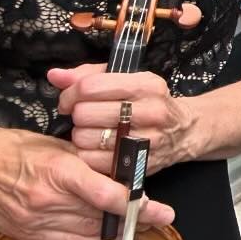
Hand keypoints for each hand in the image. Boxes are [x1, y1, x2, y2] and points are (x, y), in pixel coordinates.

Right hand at [0, 128, 174, 239]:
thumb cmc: (16, 151)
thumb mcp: (57, 146)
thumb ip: (89, 160)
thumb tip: (119, 170)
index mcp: (60, 172)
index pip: (105, 195)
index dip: (133, 204)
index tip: (156, 207)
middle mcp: (50, 201)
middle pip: (102, 218)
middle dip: (135, 219)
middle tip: (161, 216)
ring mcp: (39, 221)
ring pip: (89, 234)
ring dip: (118, 233)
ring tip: (142, 227)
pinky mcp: (31, 234)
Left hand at [51, 64, 196, 175]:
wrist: (185, 131)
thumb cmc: (150, 102)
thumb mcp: (130, 80)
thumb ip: (90, 75)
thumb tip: (55, 75)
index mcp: (147, 85)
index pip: (92, 86)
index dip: (71, 93)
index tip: (70, 100)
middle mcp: (150, 111)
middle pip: (85, 112)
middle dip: (77, 115)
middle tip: (84, 117)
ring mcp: (146, 140)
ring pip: (85, 137)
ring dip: (81, 135)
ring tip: (93, 132)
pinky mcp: (137, 164)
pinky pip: (91, 160)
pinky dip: (87, 154)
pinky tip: (97, 147)